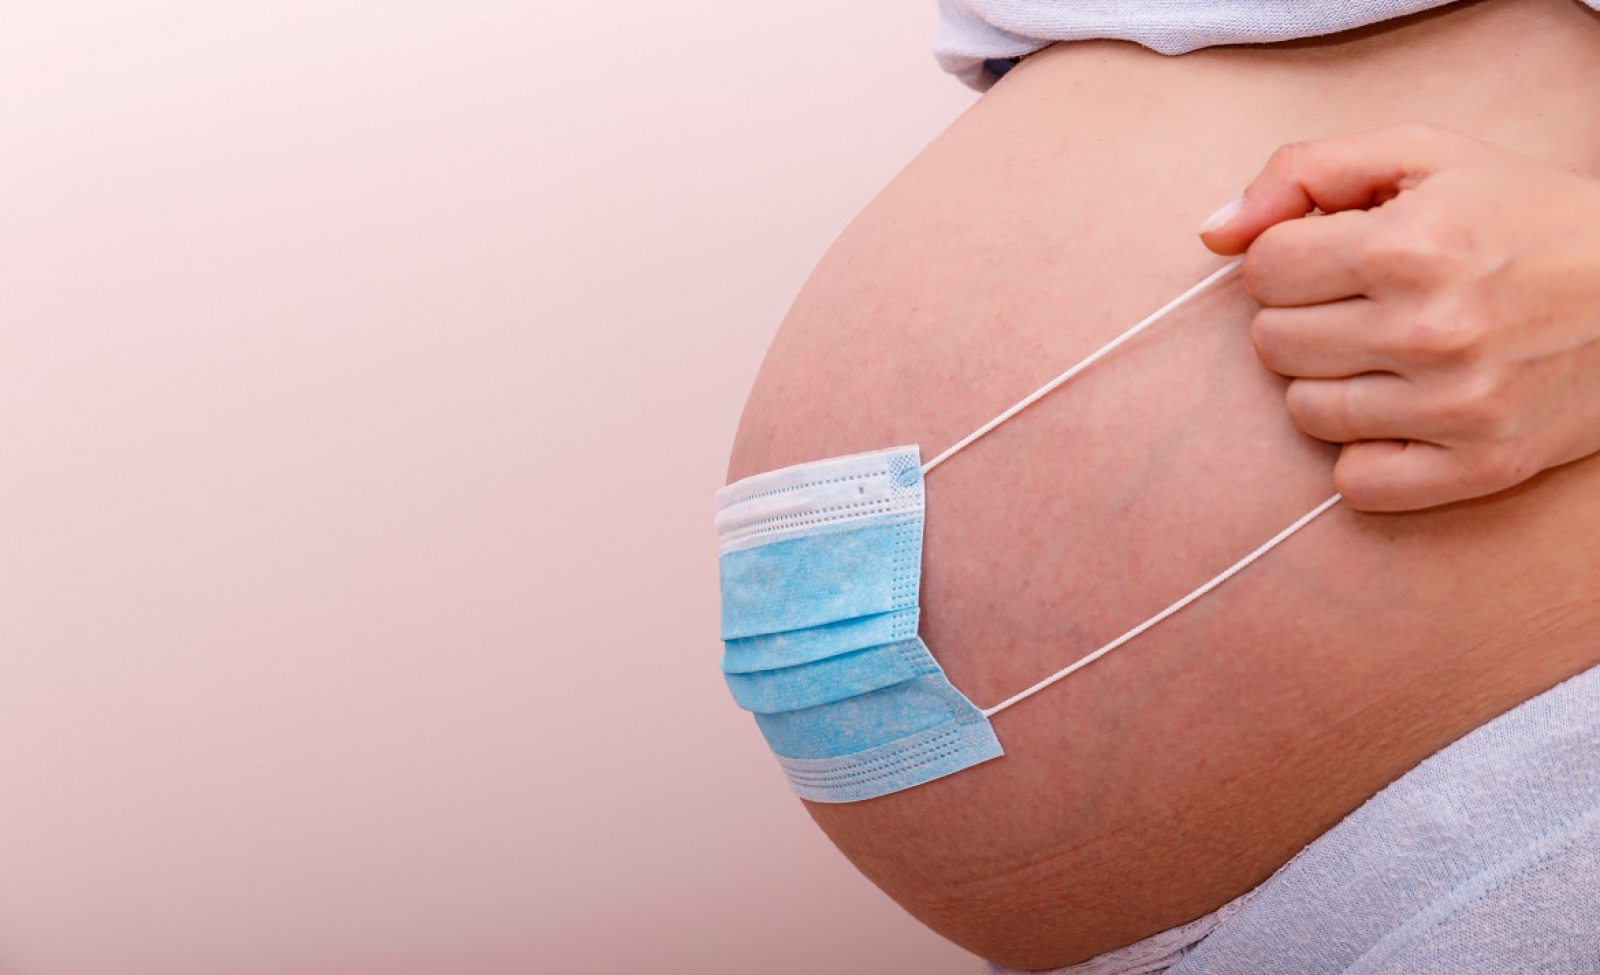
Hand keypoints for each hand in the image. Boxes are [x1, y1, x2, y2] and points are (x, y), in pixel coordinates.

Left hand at [1198, 122, 1599, 511]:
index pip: (1263, 270)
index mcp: (1409, 244)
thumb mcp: (1423, 156)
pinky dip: (1367, 453)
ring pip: (1304, 412)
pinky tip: (1404, 414)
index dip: (1289, 258)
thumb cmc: (1524, 216)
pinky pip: (1357, 483)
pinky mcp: (1480, 466)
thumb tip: (1210, 234)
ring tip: (1390, 353)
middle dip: (1304, 316)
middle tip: (1365, 304)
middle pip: (1272, 343)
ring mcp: (1456, 407)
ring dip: (1331, 381)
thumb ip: (1304, 173)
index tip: (1336, 256)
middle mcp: (1430, 330)